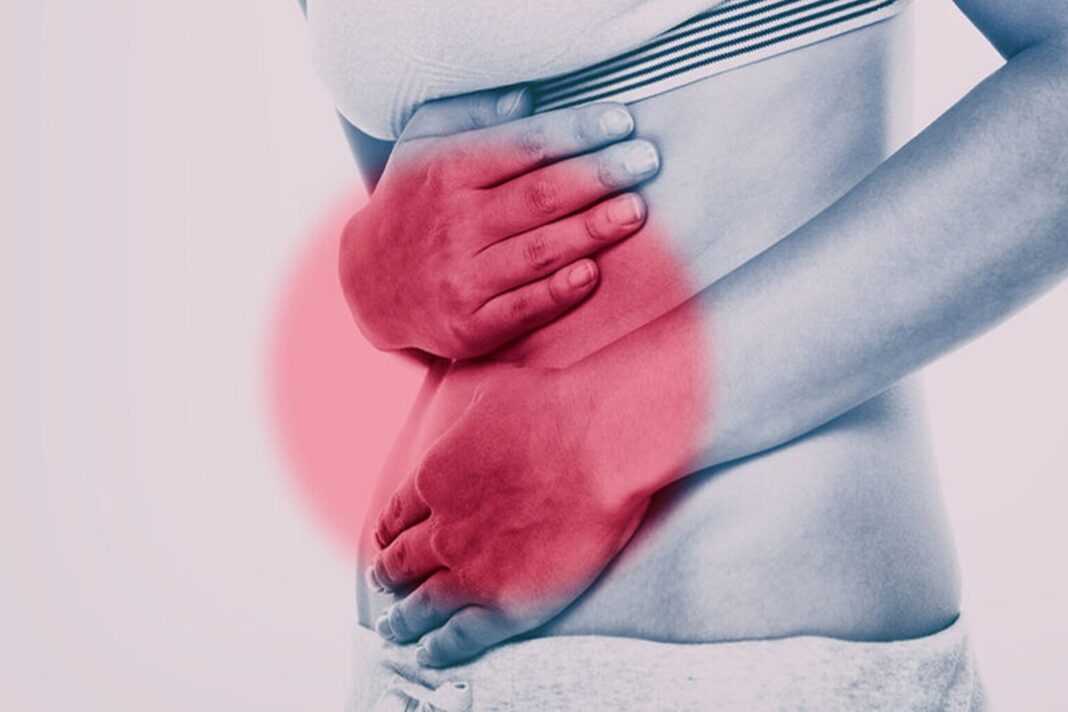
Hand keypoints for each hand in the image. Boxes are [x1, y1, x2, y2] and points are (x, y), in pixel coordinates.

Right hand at [339, 87, 660, 358]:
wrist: (368, 283)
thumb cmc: (413, 203)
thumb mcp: (423, 146)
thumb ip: (473, 118)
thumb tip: (527, 98)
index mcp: (447, 172)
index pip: (524, 146)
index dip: (577, 132)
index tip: (622, 122)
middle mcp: (453, 225)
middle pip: (540, 196)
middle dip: (600, 176)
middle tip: (645, 162)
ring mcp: (461, 279)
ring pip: (539, 251)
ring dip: (592, 230)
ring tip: (634, 211)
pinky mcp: (469, 327)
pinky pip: (522, 308)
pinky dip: (559, 292)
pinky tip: (592, 273)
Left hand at [366, 363, 650, 666]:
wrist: (601, 441)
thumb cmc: (553, 407)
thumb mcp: (488, 388)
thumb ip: (462, 405)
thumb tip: (453, 388)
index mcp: (431, 478)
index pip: (395, 516)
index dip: (387, 532)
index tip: (385, 542)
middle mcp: (442, 529)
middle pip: (400, 561)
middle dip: (388, 574)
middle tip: (382, 584)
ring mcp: (472, 568)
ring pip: (422, 604)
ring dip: (404, 618)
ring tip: (395, 628)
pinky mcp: (508, 600)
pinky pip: (463, 634)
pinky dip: (441, 645)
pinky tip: (431, 651)